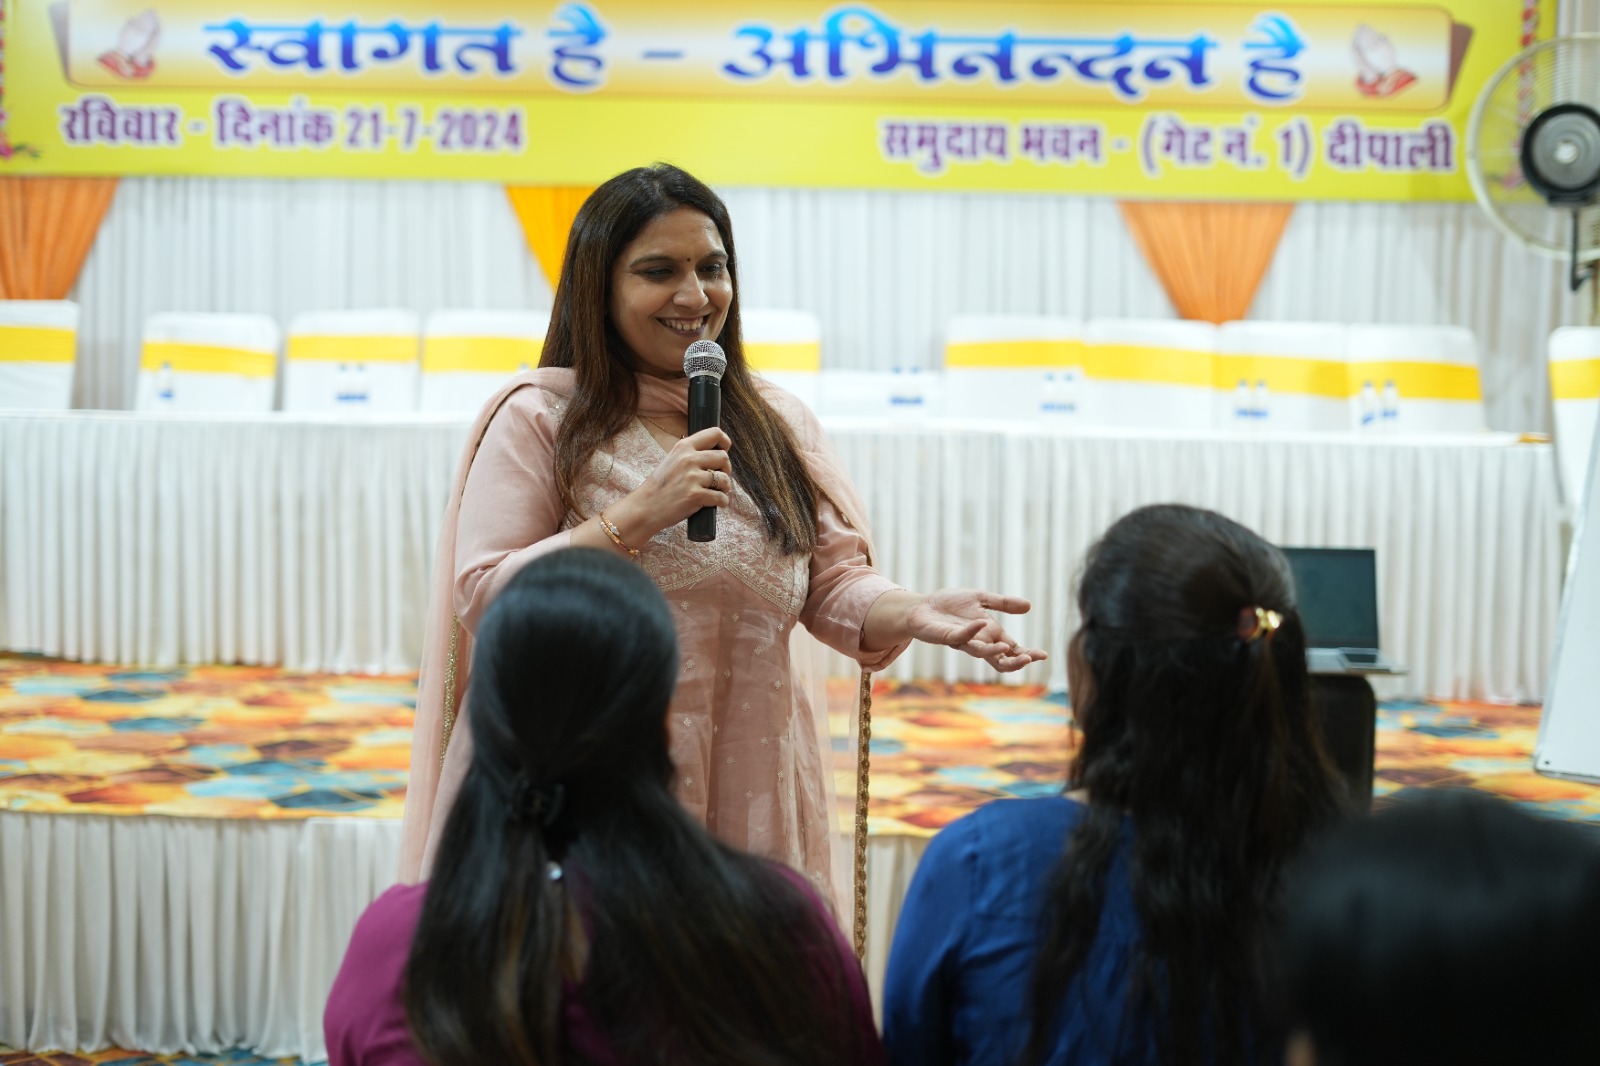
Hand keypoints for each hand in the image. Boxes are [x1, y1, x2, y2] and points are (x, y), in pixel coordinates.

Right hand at [610, 426, 732, 542]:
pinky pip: (720, 497)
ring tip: (717, 492)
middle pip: (723, 457)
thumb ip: (691, 454)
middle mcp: (688, 459)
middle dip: (726, 469)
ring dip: (725, 487)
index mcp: (683, 447)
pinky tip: (716, 503)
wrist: (644, 507)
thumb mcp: (672, 460)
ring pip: (724, 479)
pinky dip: (722, 502)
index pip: (714, 434)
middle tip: (719, 478)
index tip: (725, 450)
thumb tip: (716, 454)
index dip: (724, 442)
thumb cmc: (659, 487)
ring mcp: (692, 477)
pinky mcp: (695, 495)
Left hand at [904, 589, 1047, 672]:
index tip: (1043, 655)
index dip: (1027, 653)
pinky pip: (961, 638)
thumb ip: (1003, 603)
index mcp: (990, 635)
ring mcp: (963, 642)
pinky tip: (981, 624)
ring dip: (996, 652)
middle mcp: (979, 642)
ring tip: (1009, 649)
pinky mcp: (946, 637)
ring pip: (982, 653)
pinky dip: (972, 632)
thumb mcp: (981, 599)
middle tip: (1030, 659)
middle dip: (1016, 661)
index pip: (1013, 649)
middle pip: (1001, 660)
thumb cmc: (950, 605)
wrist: (922, 606)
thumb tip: (1029, 606)